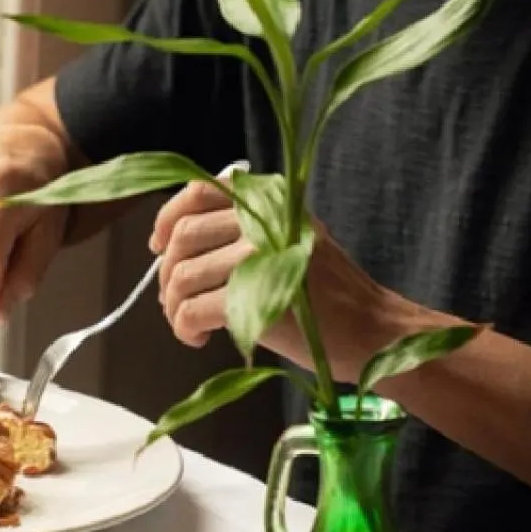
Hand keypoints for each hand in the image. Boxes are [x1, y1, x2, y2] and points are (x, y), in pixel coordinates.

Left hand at [150, 180, 410, 380]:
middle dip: (168, 275)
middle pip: (183, 238)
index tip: (157, 247)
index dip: (167, 219)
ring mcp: (263, 255)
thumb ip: (240, 233)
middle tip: (175, 302)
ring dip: (174, 307)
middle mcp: (267, 219)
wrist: (373, 331)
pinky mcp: (257, 296)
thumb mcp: (288, 241)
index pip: (199, 192)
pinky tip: (199, 339)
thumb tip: (171, 249)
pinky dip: (184, 329)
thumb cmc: (325, 296)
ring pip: (182, 277)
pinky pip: (192, 310)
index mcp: (272, 200)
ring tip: (189, 325)